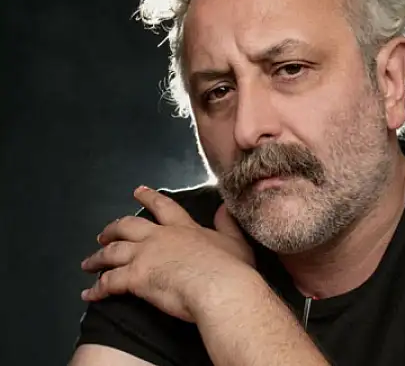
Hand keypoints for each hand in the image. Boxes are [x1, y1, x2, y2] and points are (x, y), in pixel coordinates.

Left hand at [80, 185, 254, 322]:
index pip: (163, 207)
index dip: (149, 197)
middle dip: (113, 228)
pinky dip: (97, 288)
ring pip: (112, 252)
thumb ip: (227, 223)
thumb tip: (224, 207)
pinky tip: (89, 294)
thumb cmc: (231, 269)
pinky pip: (109, 282)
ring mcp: (145, 256)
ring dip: (97, 258)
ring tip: (88, 263)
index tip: (137, 190)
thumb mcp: (235, 241)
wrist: (220, 287)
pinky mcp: (135, 277)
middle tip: (103, 233)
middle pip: (128, 227)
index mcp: (183, 228)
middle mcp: (159, 237)